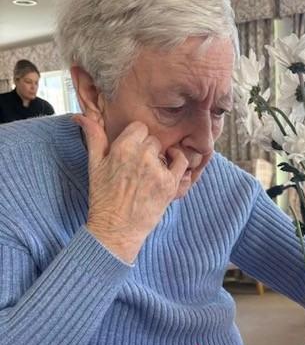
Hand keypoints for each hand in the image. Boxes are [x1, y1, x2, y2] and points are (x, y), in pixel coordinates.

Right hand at [74, 111, 189, 263]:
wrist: (116, 228)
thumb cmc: (104, 198)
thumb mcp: (94, 165)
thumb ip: (94, 138)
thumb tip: (82, 116)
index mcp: (123, 148)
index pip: (139, 127)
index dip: (136, 138)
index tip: (133, 149)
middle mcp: (142, 156)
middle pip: (153, 140)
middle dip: (147, 149)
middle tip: (139, 165)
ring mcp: (158, 170)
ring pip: (165, 151)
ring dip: (160, 158)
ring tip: (149, 173)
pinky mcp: (170, 184)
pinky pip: (182, 162)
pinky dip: (178, 160)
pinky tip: (170, 164)